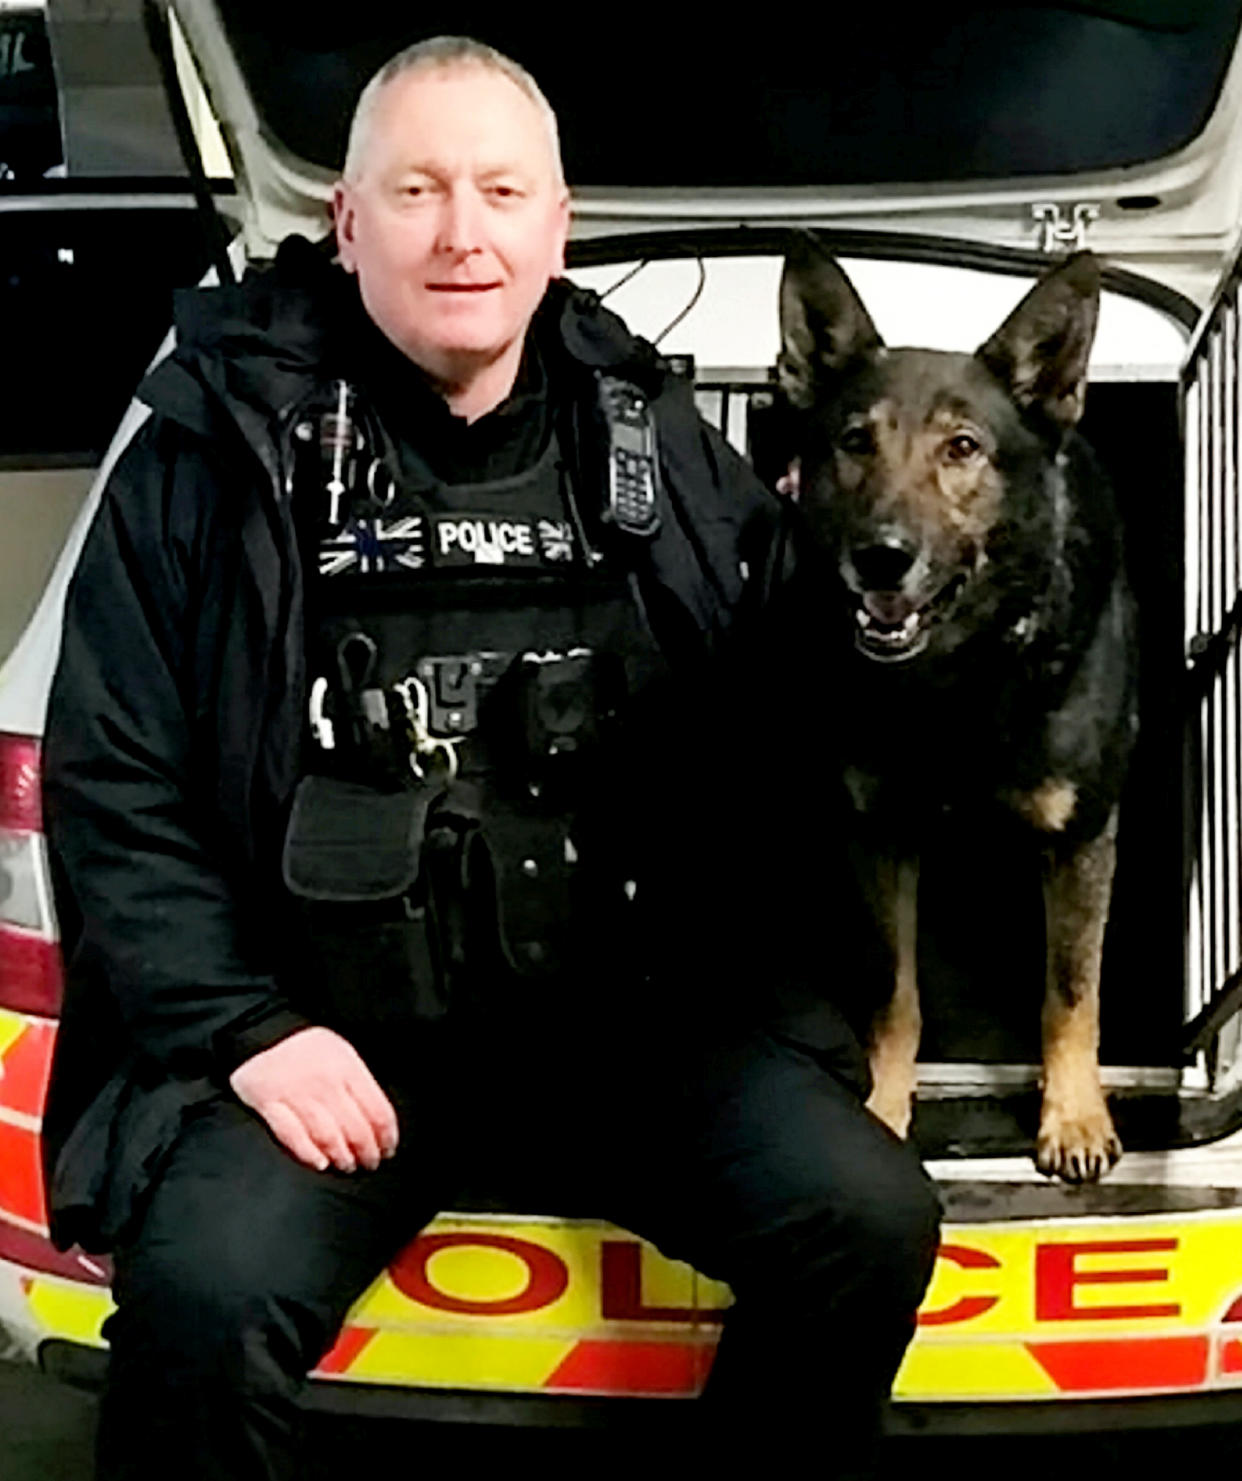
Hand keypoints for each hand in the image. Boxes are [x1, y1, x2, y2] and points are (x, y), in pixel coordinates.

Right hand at [228, 1026, 398, 1172]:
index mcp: (348, 1067)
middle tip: (370, 1164)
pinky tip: (320, 1163)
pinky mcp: (269, 1103)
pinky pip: (291, 1134)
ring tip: (348, 1165)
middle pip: (355, 1128)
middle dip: (367, 1152)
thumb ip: (359, 1082)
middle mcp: (325, 1082)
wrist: (260, 1030)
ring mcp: (297, 1094)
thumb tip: (379, 1121)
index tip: (388, 1150)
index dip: (387, 1136)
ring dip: (342, 1156)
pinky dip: (308, 1152)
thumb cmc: (306, 1047)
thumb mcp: (342, 1053)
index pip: (377, 1110)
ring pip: (327, 1135)